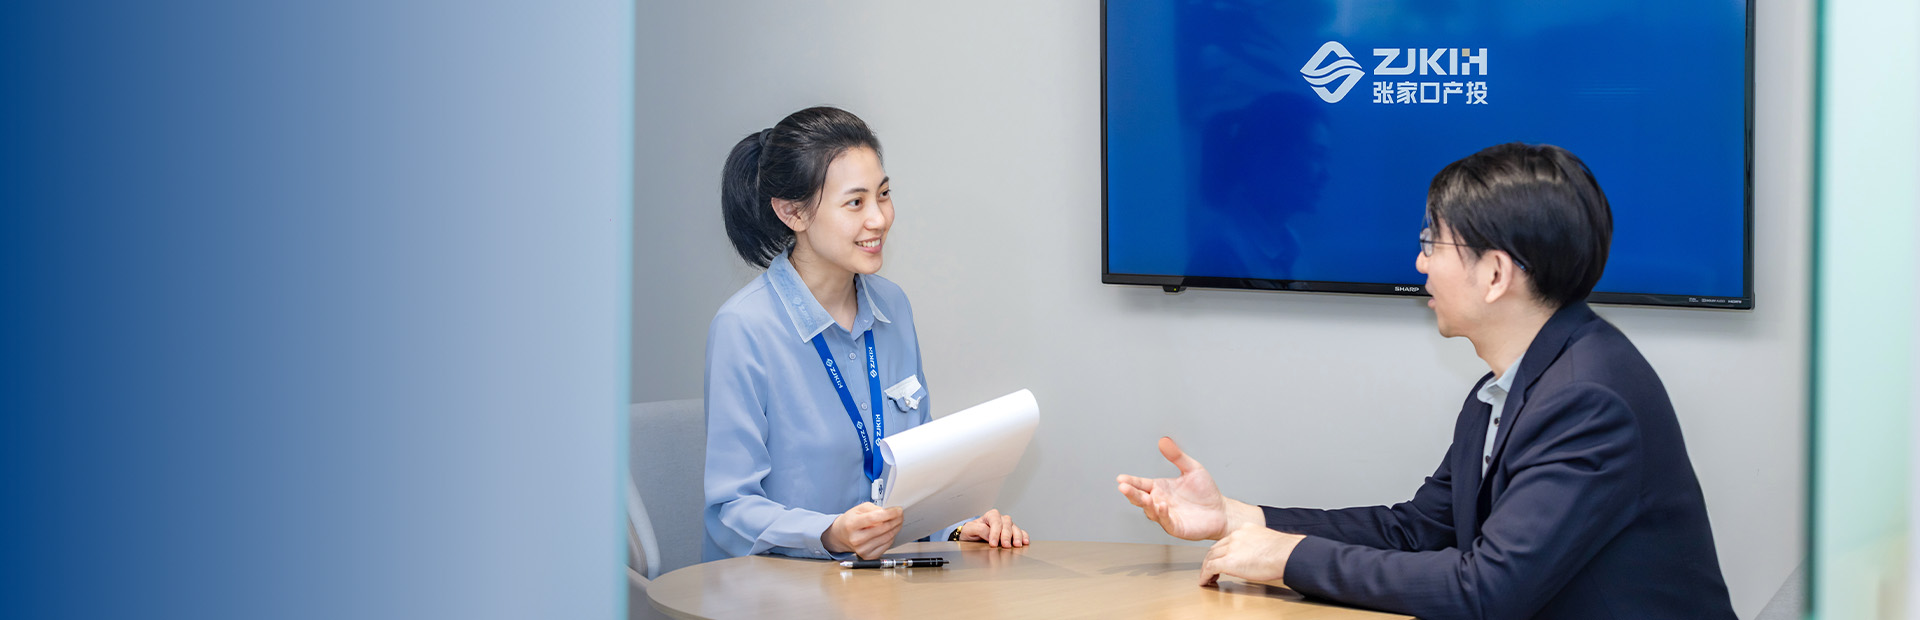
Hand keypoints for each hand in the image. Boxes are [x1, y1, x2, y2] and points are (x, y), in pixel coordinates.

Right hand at [822, 502, 903, 559]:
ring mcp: (862, 550)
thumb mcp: (858, 509)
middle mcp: (856, 539)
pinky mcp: (868, 556)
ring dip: (896, 528)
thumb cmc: (850, 521)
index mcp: (851, 525)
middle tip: (900, 515)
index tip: (898, 510)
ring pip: (887, 537)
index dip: (889, 513)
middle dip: (896, 520)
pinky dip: (891, 537)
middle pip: (883, 528)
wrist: (841, 536)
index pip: (874, 518)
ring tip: (898, 521)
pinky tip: (890, 531)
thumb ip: (873, 508)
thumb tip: (888, 513)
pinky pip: (886, 545)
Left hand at [957, 509, 1028, 547]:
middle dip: (1006, 536)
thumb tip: (989, 533)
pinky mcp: (1013, 533)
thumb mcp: (969, 529)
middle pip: (1006, 524)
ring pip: (1015, 528)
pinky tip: (1025, 542)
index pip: (995, 521)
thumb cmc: (971, 532)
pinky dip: (1024, 537)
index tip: (993, 544)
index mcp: (990, 515)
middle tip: (1005, 546)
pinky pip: (1021, 532)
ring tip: (1017, 545)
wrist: (972, 538)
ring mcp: (1008, 526)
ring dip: (1017, 537)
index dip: (995, 533)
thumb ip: (978, 529)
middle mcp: (1001, 519)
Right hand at [1116, 437, 1235, 540]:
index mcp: (1160, 488)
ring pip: (1150, 511)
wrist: (1222, 511)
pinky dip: (1162, 515)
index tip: (1121, 478)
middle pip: (1140, 498)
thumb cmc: (1206, 493)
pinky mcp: (1176, 527)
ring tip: (1145, 497)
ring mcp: (1167, 516)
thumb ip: (1177, 456)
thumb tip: (1164, 441)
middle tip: (1123, 487)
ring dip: (1146, 504)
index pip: (1141, 484)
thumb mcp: (1192, 468)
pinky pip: (1166, 522)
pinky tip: (1162, 506)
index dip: (1130, 481)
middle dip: (1131, 493)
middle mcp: (1160, 501)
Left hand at [1199, 524, 1303, 587]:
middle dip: (1211, 559)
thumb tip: (1255, 556)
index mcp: (1245, 529)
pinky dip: (1205, 575)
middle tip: (1210, 568)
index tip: (1220, 558)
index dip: (1220, 551)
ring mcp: (1231, 547)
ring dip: (1207, 567)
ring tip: (1207, 577)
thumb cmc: (1284, 551)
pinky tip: (1205, 581)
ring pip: (1210, 557)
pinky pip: (1210, 568)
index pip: (1226, 540)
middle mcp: (1235, 536)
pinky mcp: (1228, 561)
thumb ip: (1256, 545)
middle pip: (1215, 548)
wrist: (1286, 554)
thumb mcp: (1267, 541)